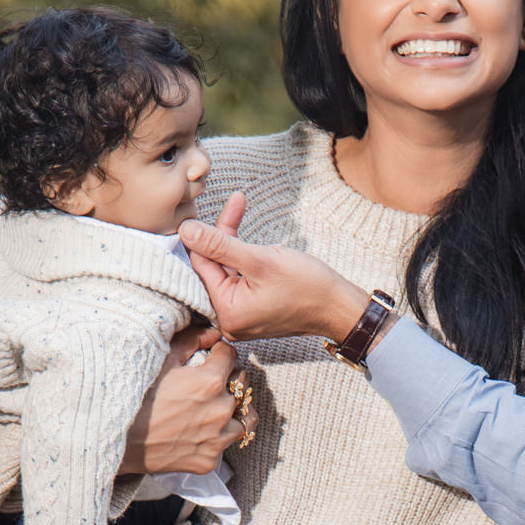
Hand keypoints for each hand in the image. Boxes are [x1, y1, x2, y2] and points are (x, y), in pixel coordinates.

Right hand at [127, 285, 242, 478]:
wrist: (115, 442)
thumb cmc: (134, 396)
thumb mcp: (160, 360)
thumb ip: (191, 340)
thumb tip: (213, 332)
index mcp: (210, 382)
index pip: (231, 356)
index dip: (220, 353)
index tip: (211, 357)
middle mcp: (220, 411)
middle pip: (242, 385)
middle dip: (230, 379)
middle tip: (212, 381)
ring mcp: (217, 438)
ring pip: (245, 418)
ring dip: (235, 409)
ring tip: (218, 407)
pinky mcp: (210, 460)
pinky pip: (226, 443)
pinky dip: (219, 435)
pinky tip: (201, 430)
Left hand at [181, 212, 369, 346]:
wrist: (339, 307)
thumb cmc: (306, 286)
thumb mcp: (260, 259)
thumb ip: (219, 244)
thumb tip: (185, 230)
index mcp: (227, 313)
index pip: (201, 267)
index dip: (203, 236)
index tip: (206, 209)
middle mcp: (229, 320)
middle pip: (212, 268)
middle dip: (220, 235)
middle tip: (233, 203)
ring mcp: (241, 316)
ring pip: (226, 269)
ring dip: (232, 240)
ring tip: (239, 205)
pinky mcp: (252, 309)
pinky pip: (239, 278)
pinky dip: (243, 256)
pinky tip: (247, 232)